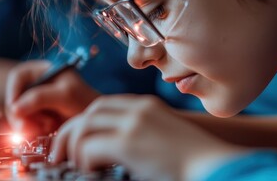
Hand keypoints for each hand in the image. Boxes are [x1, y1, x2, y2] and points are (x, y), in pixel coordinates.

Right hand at [5, 60, 99, 136]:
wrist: (95, 122)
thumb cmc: (84, 102)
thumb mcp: (64, 95)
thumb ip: (39, 97)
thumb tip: (14, 108)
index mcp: (42, 71)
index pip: (18, 76)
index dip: (12, 91)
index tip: (14, 108)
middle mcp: (36, 85)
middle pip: (15, 97)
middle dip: (19, 114)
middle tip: (26, 128)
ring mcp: (35, 102)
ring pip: (18, 113)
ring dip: (27, 124)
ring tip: (46, 127)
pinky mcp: (37, 117)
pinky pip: (25, 124)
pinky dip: (32, 130)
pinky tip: (47, 130)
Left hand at [51, 95, 248, 180]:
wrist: (217, 167)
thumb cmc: (195, 161)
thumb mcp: (165, 136)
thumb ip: (141, 133)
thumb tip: (111, 148)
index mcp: (146, 106)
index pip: (102, 105)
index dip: (83, 122)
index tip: (74, 140)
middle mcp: (137, 109)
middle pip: (89, 113)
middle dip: (70, 132)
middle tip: (60, 153)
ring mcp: (133, 124)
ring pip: (83, 127)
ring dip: (71, 147)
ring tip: (70, 164)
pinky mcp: (129, 142)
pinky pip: (90, 147)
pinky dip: (83, 159)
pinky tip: (89, 170)